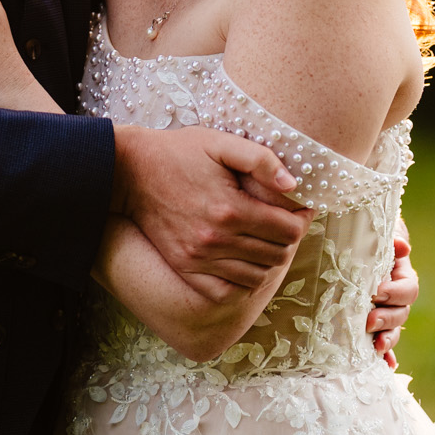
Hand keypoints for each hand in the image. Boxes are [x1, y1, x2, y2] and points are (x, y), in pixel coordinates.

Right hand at [112, 124, 309, 292]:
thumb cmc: (178, 151)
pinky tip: (247, 264)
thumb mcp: (221, 143)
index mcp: (230, 208)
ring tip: (270, 241)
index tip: (303, 210)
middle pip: (275, 255)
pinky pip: (224, 291)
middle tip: (289, 223)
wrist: (130, 171)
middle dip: (289, 239)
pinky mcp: (184, 267)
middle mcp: (215, 239)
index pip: (287, 230)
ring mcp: (198, 258)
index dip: (302, 220)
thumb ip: (260, 160)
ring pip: (255, 276)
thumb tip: (293, 184)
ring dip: (270, 261)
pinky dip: (243, 283)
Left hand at [367, 218, 417, 367]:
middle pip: (402, 313)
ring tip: (375, 347)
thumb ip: (391, 237)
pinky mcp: (371, 325)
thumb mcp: (380, 232)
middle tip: (369, 321)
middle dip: (387, 319)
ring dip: (387, 340)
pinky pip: (382, 344)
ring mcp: (385, 312)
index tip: (377, 292)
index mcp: (401, 275)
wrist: (349, 239)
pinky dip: (385, 355)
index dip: (395, 293)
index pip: (408, 288)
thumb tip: (401, 246)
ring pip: (393, 331)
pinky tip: (384, 365)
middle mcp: (396, 297)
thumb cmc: (365, 233)